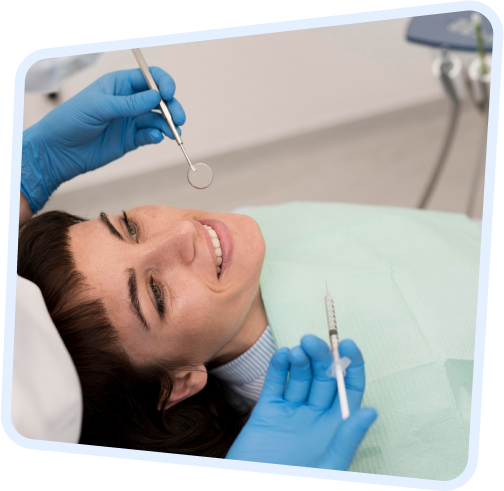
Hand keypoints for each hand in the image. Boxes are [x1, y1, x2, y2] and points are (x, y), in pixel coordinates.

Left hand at [21, 67, 185, 212]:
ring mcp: (131, 120)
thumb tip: (157, 97)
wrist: (59, 151)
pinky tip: (156, 138)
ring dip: (168, 125)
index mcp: (119, 84)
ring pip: (158, 119)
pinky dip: (157, 136)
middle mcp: (128, 101)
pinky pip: (151, 135)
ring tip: (172, 134)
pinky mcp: (132, 140)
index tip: (169, 94)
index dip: (163, 84)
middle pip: (159, 100)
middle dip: (172, 107)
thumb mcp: (99, 107)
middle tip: (179, 120)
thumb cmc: (71, 121)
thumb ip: (129, 103)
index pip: (149, 78)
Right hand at [226, 336, 376, 469]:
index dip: (351, 365)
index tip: (346, 344)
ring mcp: (291, 412)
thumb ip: (347, 439)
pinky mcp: (267, 411)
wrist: (253, 485)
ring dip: (300, 359)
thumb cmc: (297, 483)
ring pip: (300, 376)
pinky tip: (283, 355)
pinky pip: (275, 384)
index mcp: (336, 428)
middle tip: (312, 342)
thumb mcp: (329, 468)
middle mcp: (316, 416)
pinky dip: (278, 367)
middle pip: (323, 377)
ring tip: (297, 351)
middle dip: (320, 356)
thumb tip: (371, 410)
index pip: (350, 389)